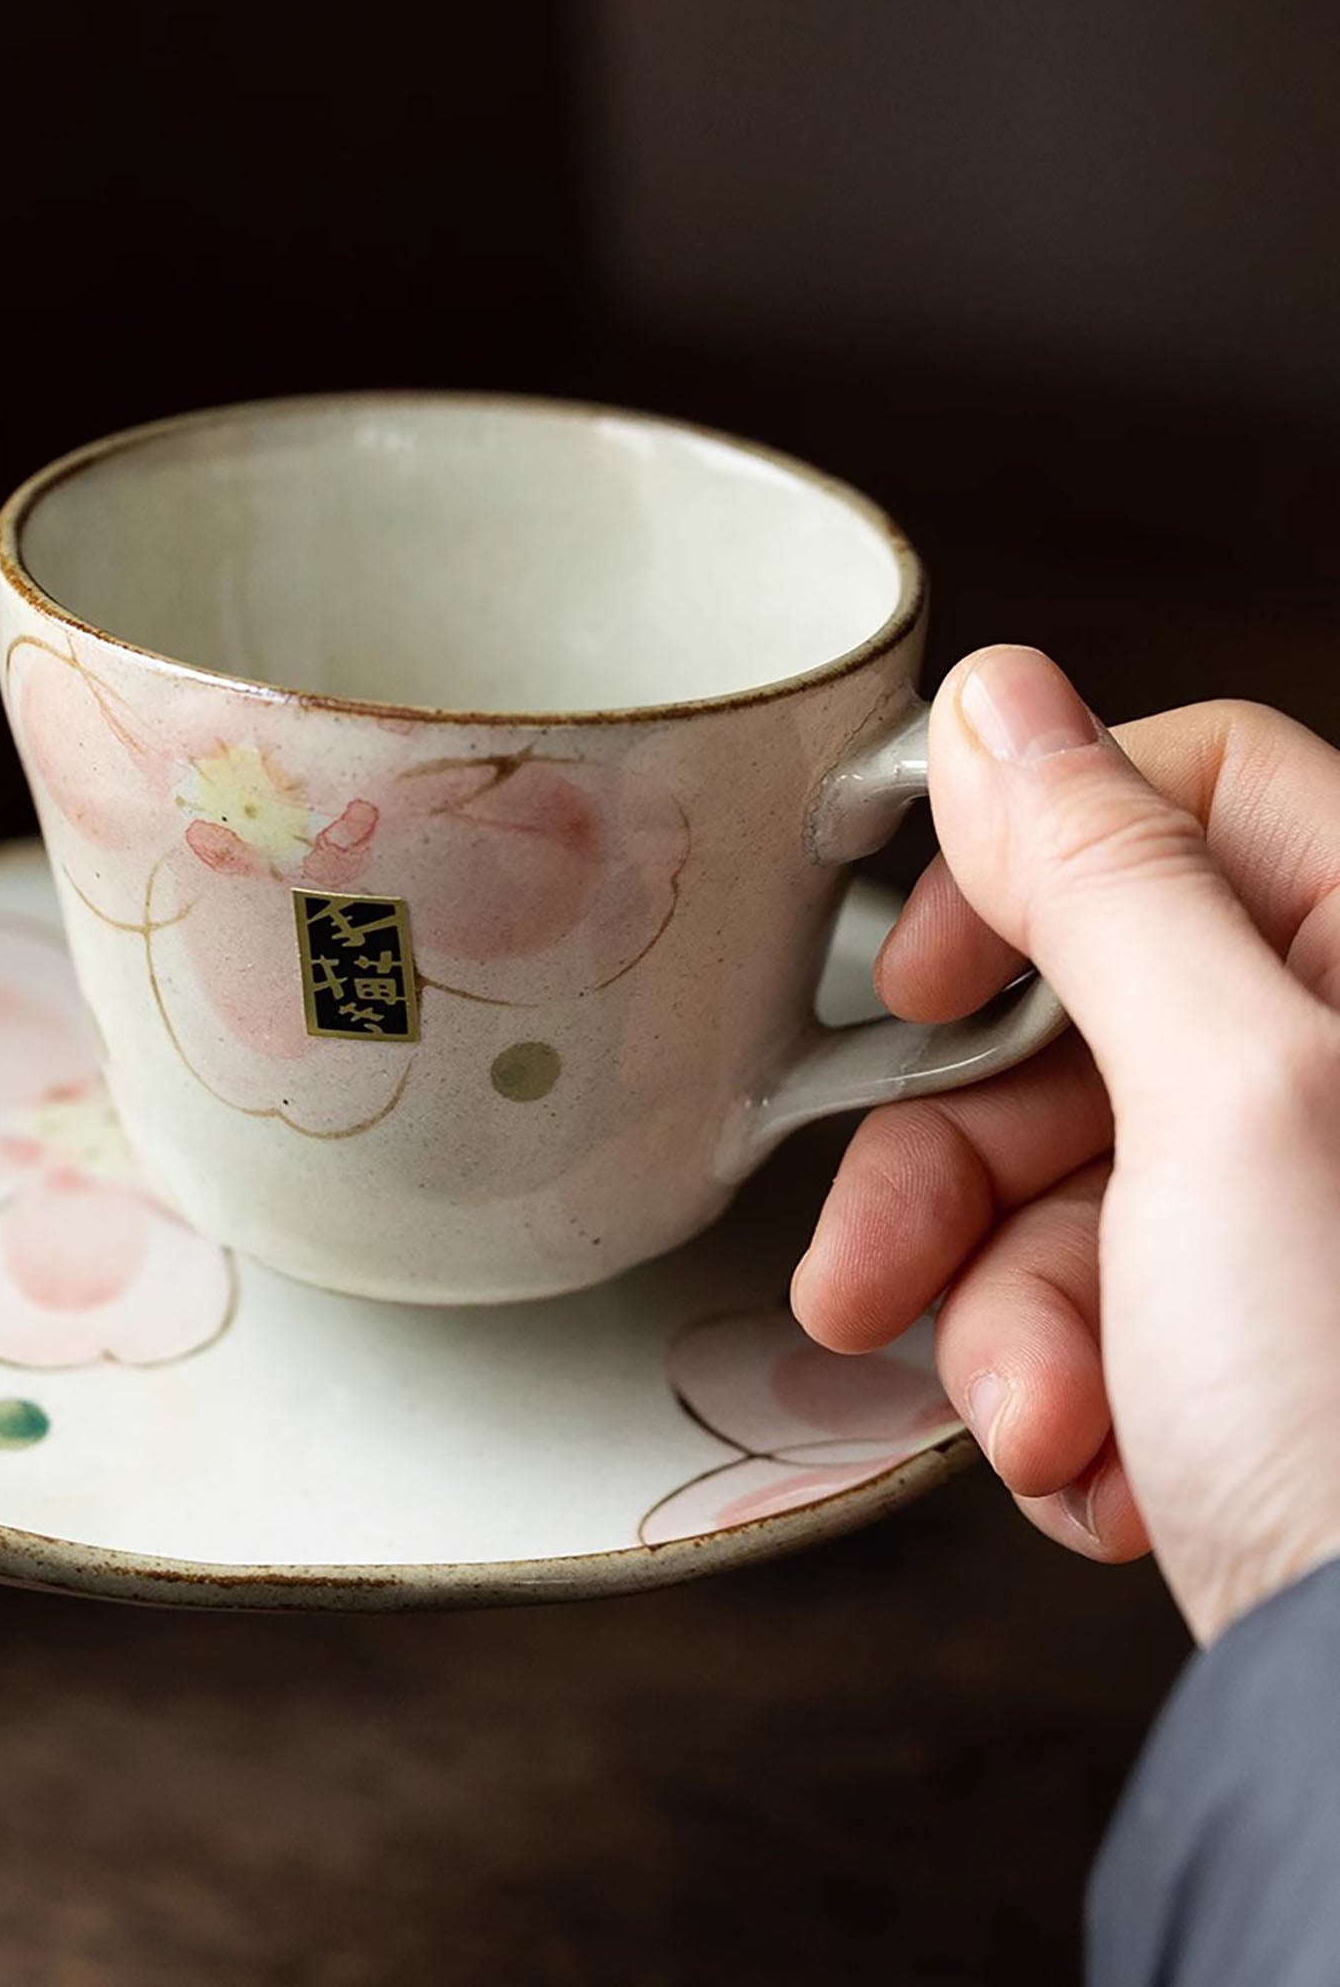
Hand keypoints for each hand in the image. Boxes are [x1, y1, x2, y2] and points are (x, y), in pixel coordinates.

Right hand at [794, 645, 1339, 1643]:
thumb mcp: (1226, 1101)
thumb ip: (1104, 882)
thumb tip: (1003, 698)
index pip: (1183, 794)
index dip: (1027, 863)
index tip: (913, 976)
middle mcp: (1338, 1072)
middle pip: (1075, 1022)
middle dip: (957, 1174)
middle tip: (873, 1275)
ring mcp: (1290, 1211)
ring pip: (1050, 1183)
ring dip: (1000, 1318)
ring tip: (1040, 1424)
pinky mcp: (1235, 1335)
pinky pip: (1076, 1305)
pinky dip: (1054, 1392)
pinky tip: (1103, 1470)